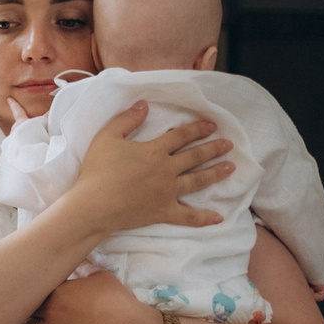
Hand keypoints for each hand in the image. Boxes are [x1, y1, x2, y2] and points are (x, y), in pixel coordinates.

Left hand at [30, 270, 161, 323]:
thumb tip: (80, 263)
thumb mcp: (102, 277)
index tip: (43, 293)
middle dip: (34, 309)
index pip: (39, 289)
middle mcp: (50, 310)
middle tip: (37, 310)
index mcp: (57, 291)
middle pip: (31, 309)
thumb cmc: (116, 300)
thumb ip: (86, 269)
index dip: (40, 291)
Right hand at [67, 104, 231, 238]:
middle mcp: (166, 170)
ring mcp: (168, 193)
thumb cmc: (97, 170)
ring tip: (230, 167)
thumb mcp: (107, 137)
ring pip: (197, 181)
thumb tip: (144, 105)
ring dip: (216, 173)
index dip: (197, 129)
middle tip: (228, 144)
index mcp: (154, 151)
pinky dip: (203, 218)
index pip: (181, 136)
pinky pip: (188, 217)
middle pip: (195, 157)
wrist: (93, 205)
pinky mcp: (164, 212)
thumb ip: (126, 119)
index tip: (211, 125)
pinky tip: (218, 217)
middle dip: (213, 148)